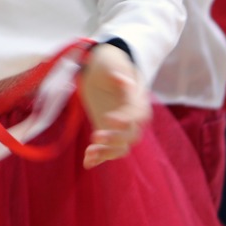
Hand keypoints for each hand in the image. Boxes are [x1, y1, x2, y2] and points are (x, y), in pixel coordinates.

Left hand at [77, 43, 149, 168]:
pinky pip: (107, 151)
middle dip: (114, 139)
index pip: (137, 115)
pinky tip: (87, 163)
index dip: (125, 120)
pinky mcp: (108, 134)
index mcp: (138, 100)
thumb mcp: (113, 63)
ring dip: (106, 153)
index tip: (108, 119)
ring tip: (89, 153)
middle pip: (131, 136)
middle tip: (94, 136)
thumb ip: (119, 72)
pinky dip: (99, 158)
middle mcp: (133, 118)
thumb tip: (123, 80)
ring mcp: (120, 128)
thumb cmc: (109, 63)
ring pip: (120, 148)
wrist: (101, 70)